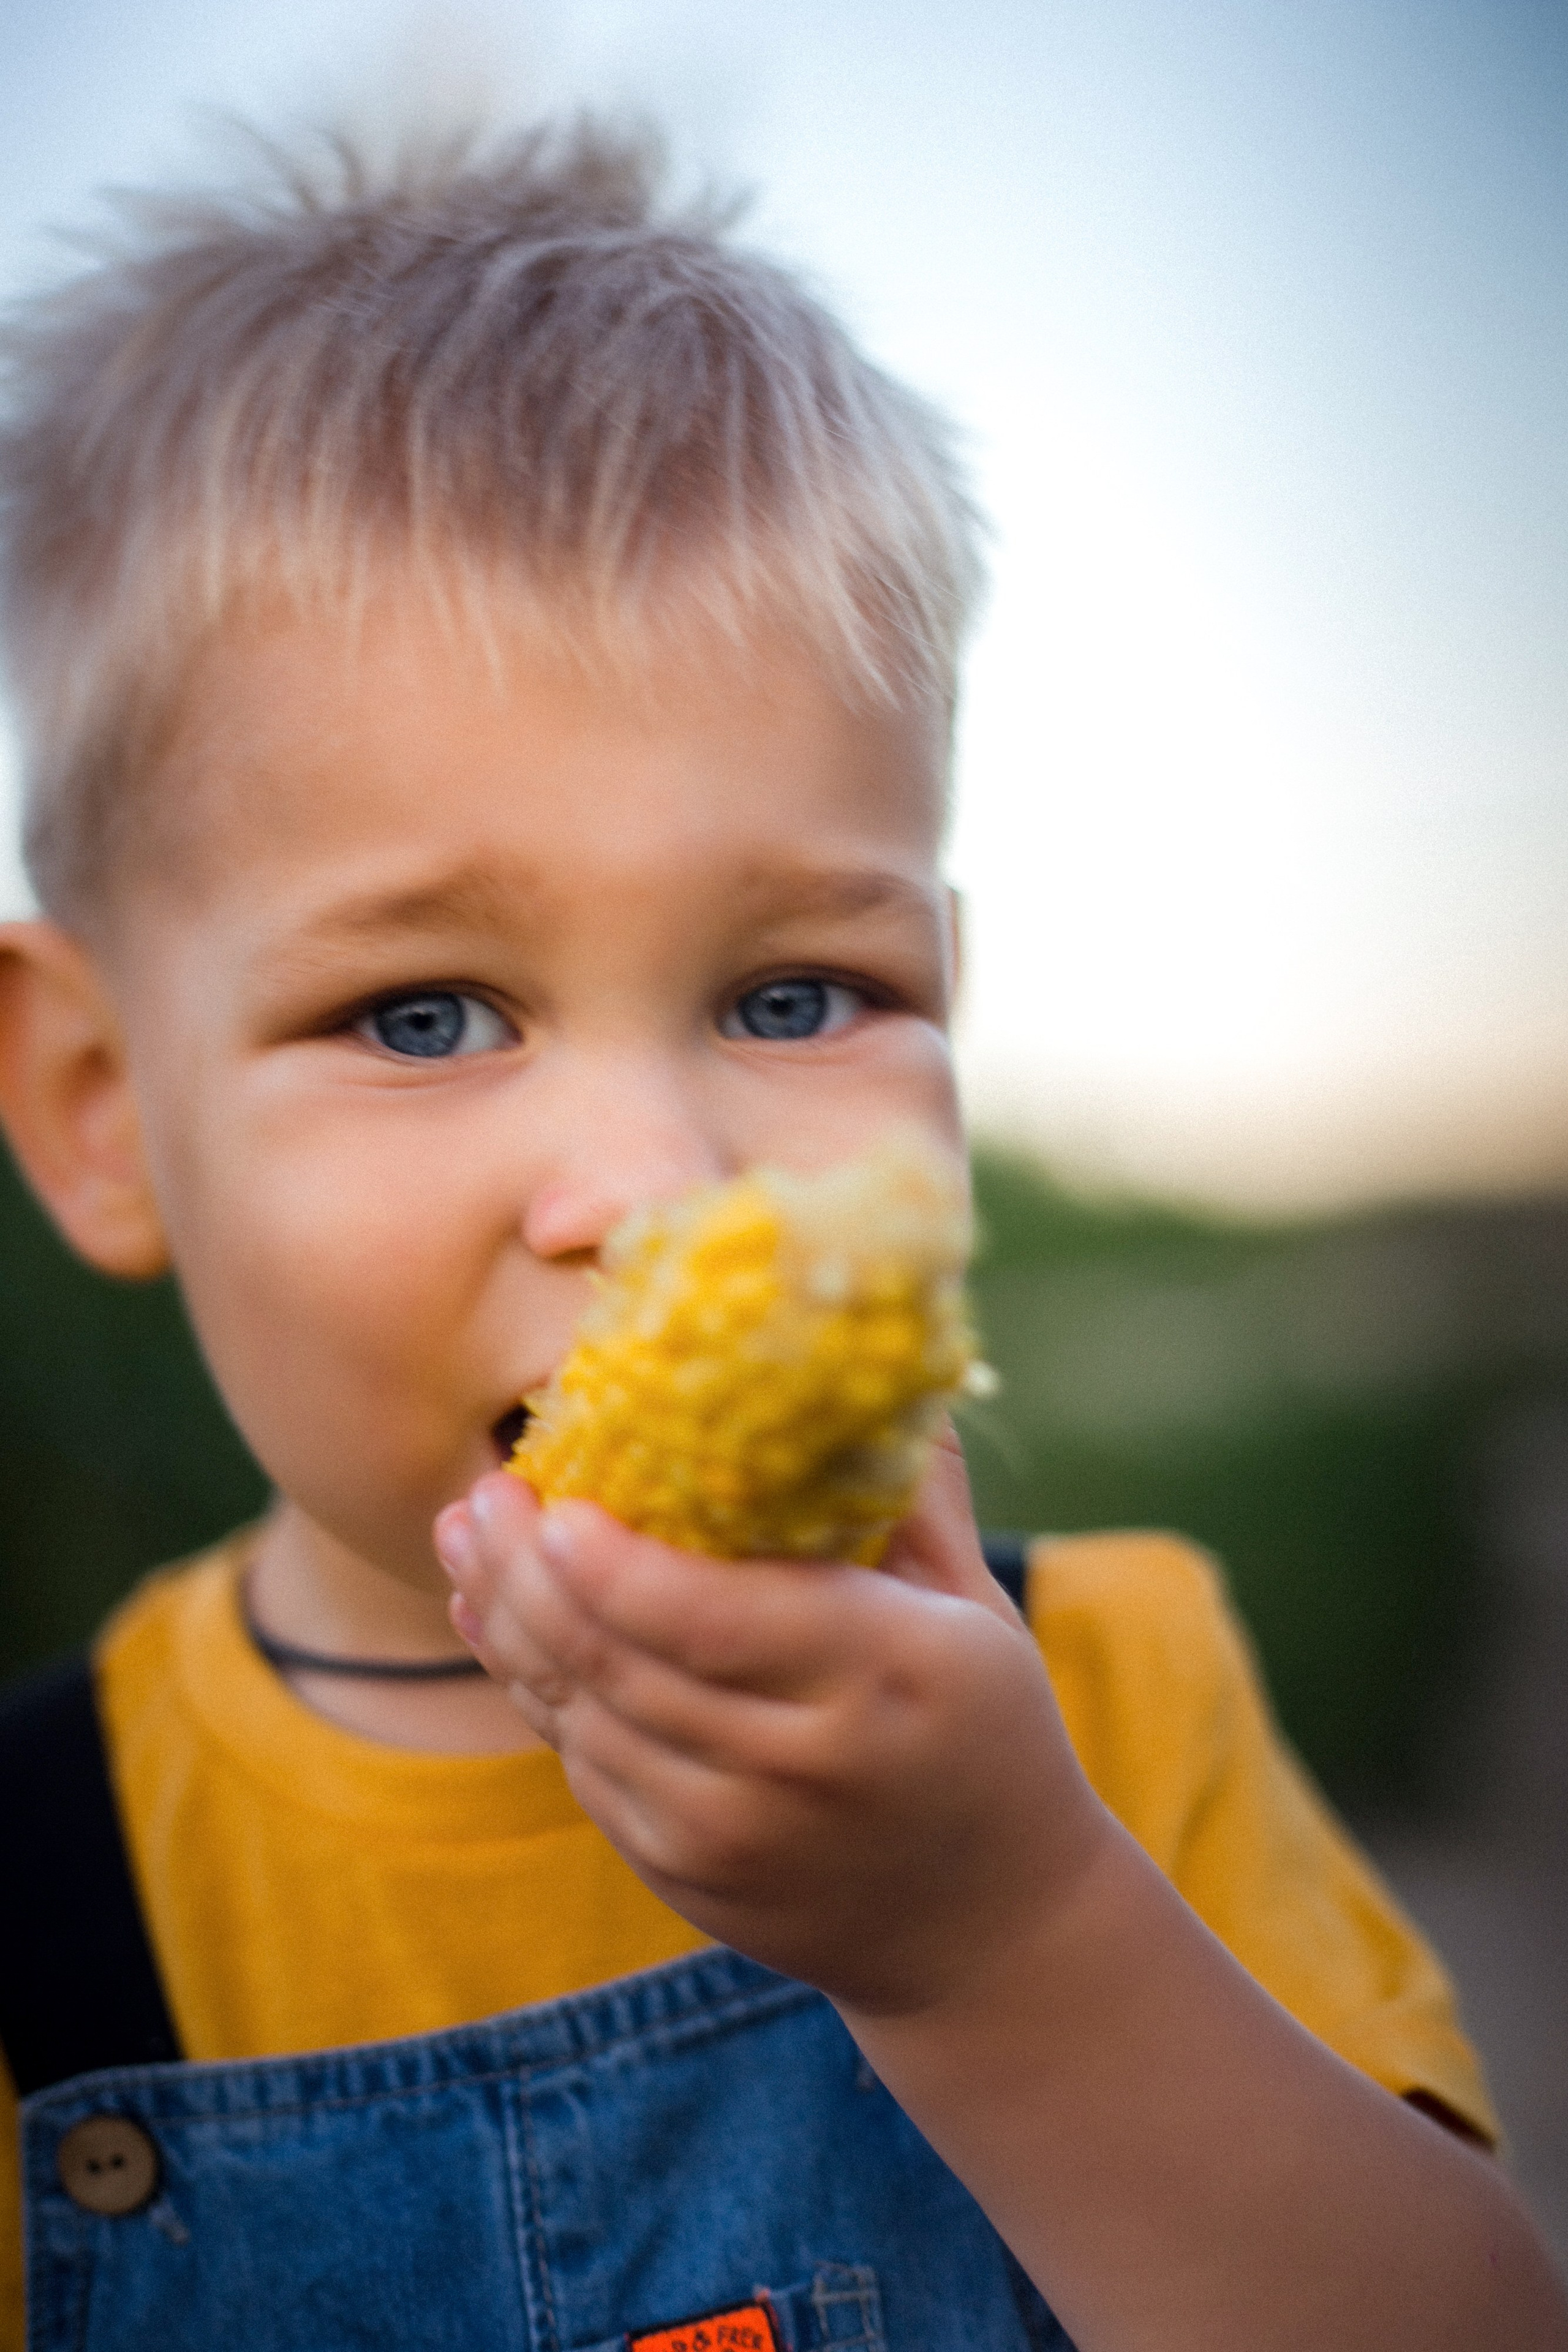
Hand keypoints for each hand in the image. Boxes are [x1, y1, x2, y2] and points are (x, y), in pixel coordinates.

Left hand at [434, 1431, 1109, 2013]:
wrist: (989, 1927)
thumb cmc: (982, 1728)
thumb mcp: (974, 1606)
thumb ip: (911, 1491)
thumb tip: (861, 1359)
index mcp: (885, 1674)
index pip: (715, 1619)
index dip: (615, 1563)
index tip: (552, 1497)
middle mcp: (801, 1766)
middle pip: (622, 1664)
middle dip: (526, 1572)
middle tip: (481, 1494)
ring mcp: (735, 1838)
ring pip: (583, 1717)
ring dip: (506, 1625)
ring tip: (467, 1539)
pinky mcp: (689, 1880)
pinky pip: (586, 1770)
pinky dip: (535, 1693)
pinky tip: (502, 1627)